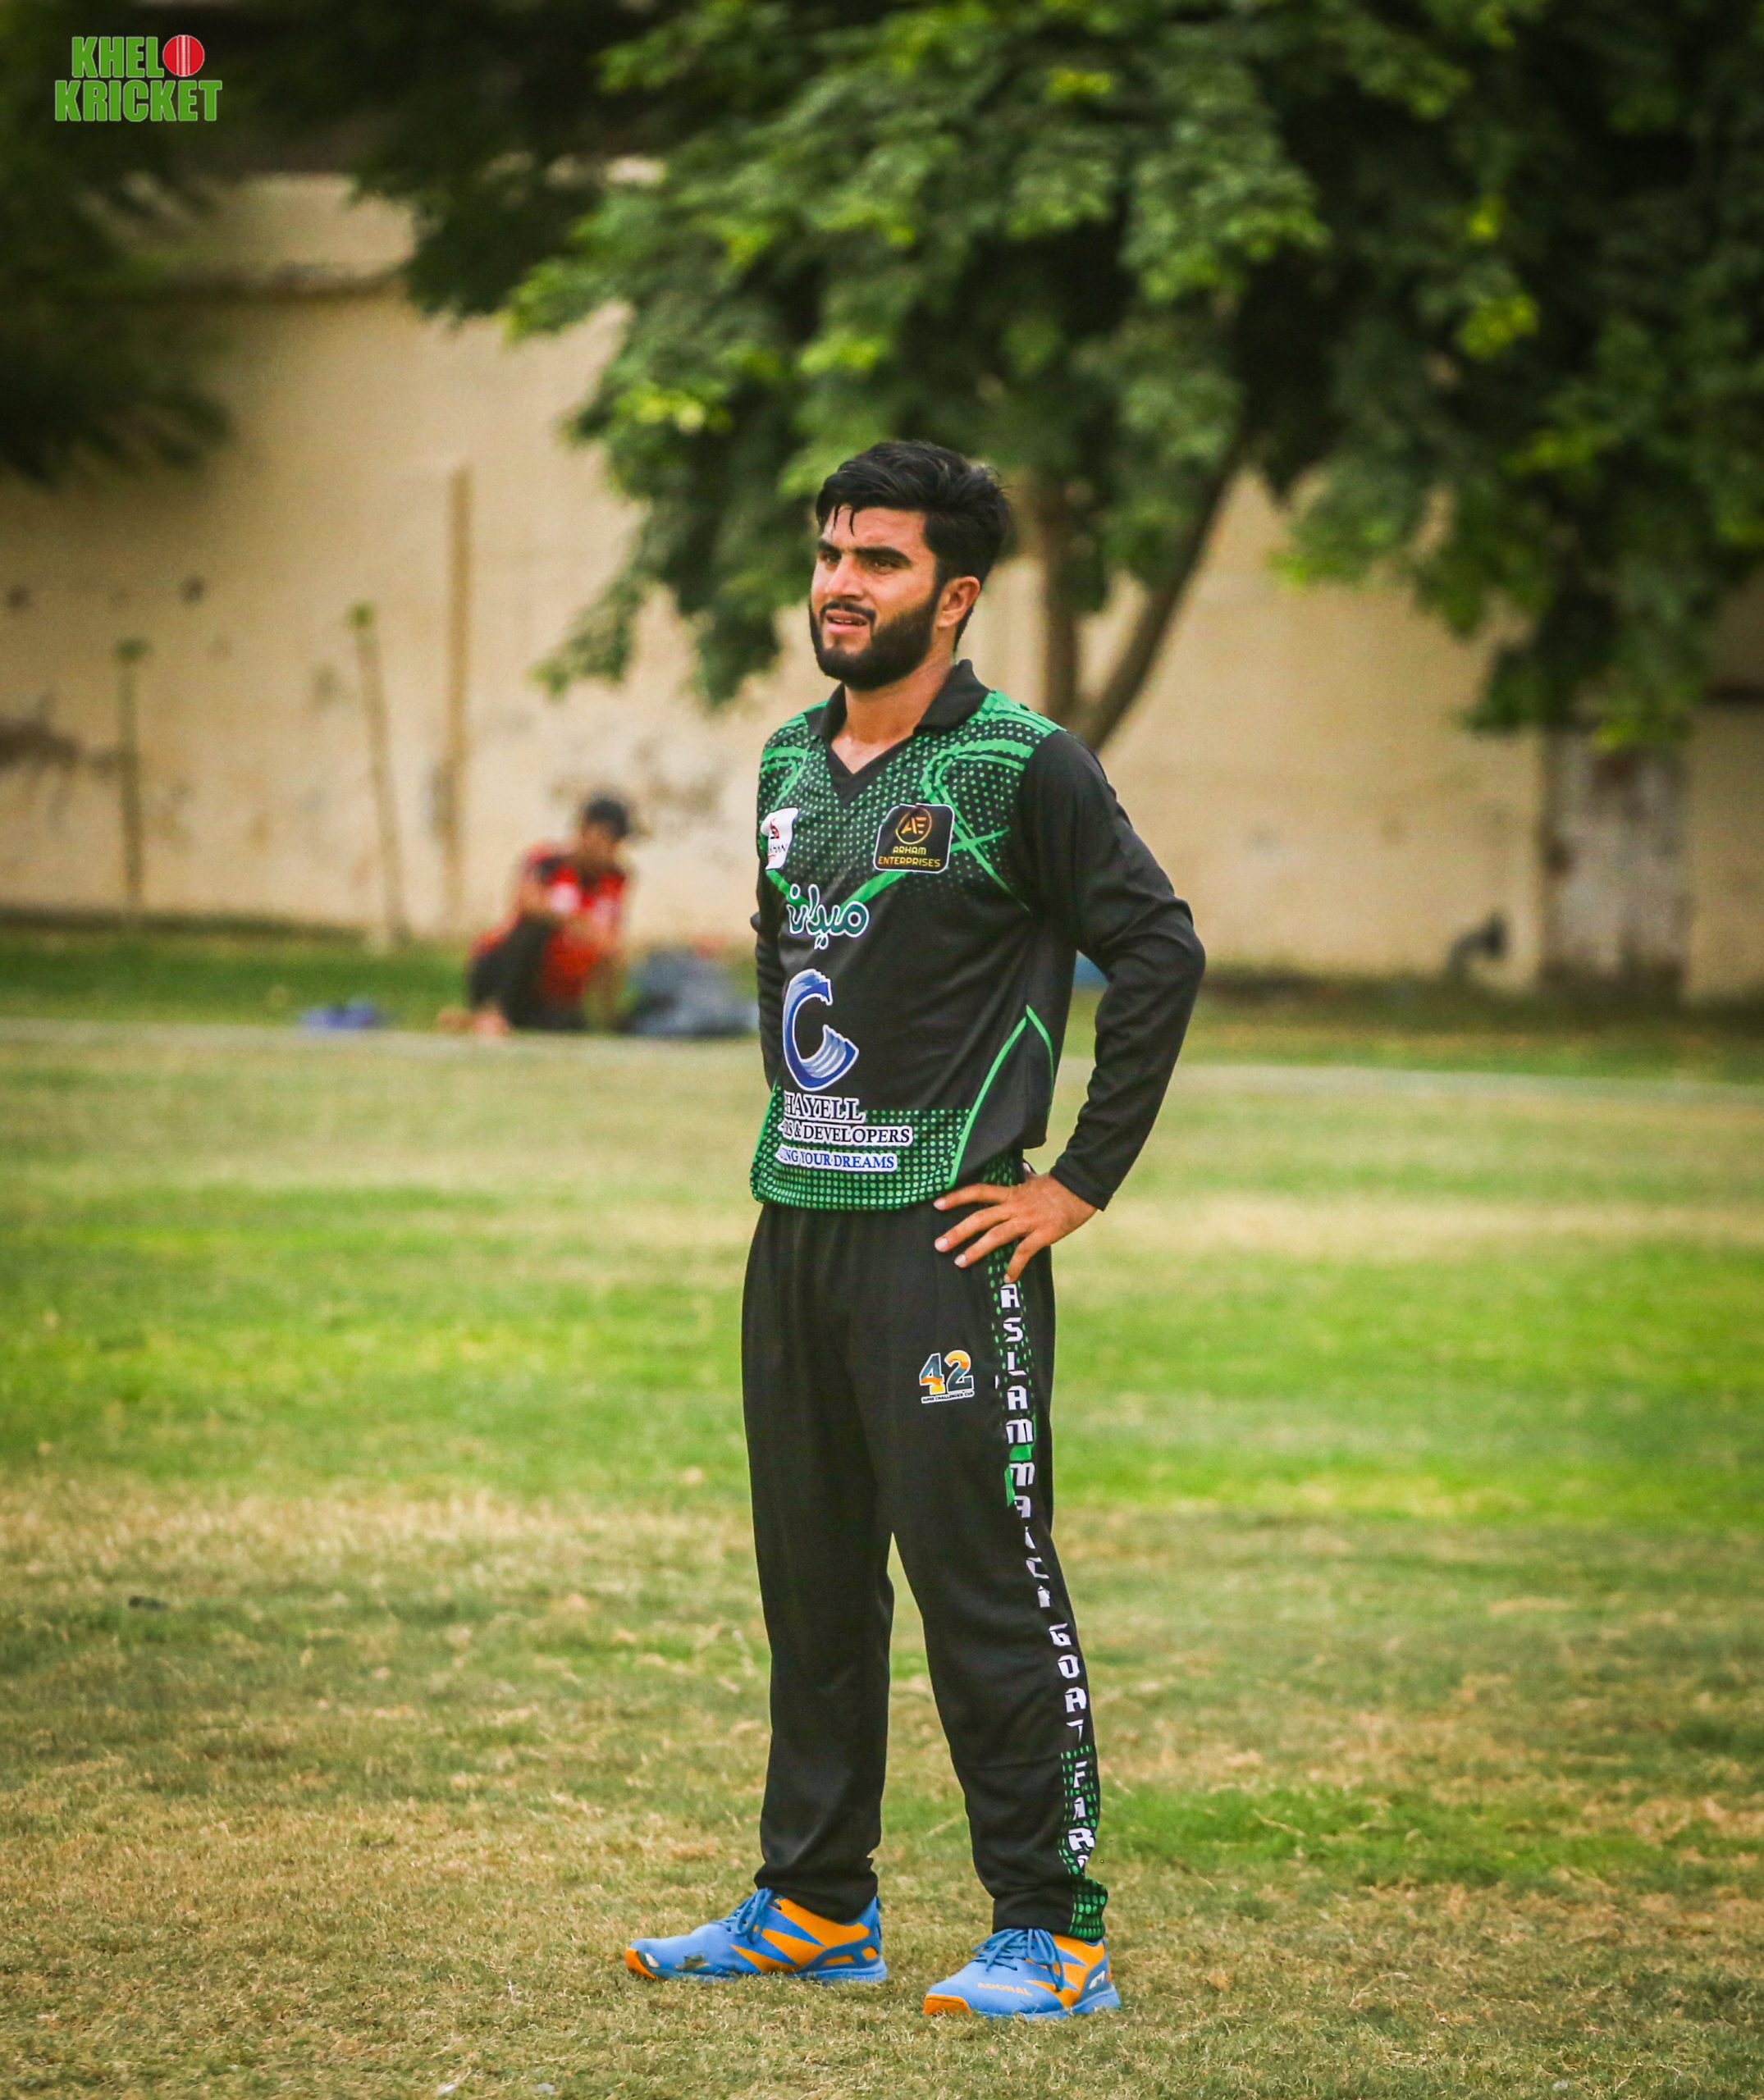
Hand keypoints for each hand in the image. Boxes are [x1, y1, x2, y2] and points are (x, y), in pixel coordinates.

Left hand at [933, 1167, 1097, 1283]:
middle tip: (939, 1244)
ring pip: (996, 1236)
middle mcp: (1015, 1206)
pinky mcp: (1043, 1233)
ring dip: (976, 1250)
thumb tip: (1022, 1169)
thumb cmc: (1060, 1185)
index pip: (978, 1192)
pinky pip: (1024, 1252)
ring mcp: (1027, 1220)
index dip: (957, 1197)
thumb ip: (1025, 1179)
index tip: (937, 1204)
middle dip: (958, 1231)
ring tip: (960, 1262)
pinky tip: (1007, 1278)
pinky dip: (1014, 1267)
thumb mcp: (1037, 1180)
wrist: (1082, 1188)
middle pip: (980, 1218)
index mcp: (1011, 1193)